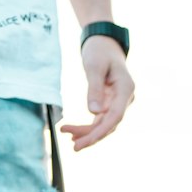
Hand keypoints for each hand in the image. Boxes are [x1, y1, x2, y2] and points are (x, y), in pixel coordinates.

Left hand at [60, 34, 133, 150]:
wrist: (103, 43)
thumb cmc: (99, 51)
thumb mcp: (94, 66)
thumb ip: (94, 88)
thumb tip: (94, 112)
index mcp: (126, 89)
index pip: (116, 116)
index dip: (101, 131)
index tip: (85, 141)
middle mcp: (125, 99)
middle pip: (110, 124)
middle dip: (91, 136)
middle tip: (74, 148)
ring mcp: (118, 103)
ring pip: (103, 124)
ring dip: (86, 133)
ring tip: (66, 134)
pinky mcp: (109, 104)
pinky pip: (99, 120)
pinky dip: (86, 127)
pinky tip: (72, 132)